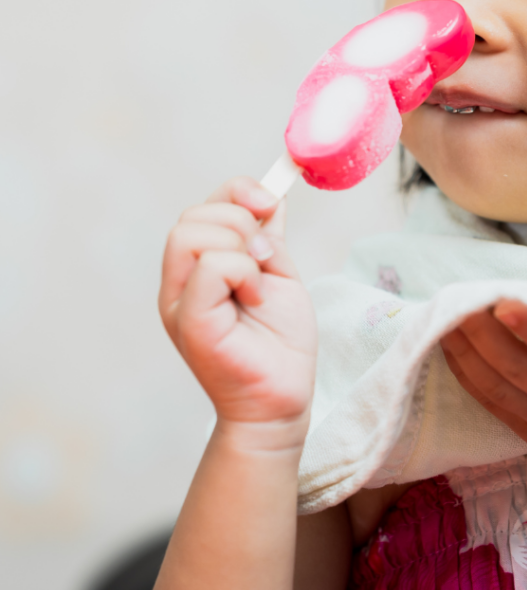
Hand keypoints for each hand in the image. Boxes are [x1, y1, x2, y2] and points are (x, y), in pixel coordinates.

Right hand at [160, 177, 316, 441]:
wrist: (283, 398)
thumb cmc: (280, 343)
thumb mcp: (279, 274)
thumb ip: (268, 237)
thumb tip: (271, 196)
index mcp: (199, 269)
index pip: (203, 207)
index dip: (238, 191)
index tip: (271, 203)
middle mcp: (181, 283)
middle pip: (191, 216)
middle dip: (240, 220)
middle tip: (267, 256)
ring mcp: (180, 302)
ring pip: (191, 233)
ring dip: (242, 246)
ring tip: (260, 281)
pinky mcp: (191, 321)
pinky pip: (210, 266)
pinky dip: (244, 271)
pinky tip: (256, 298)